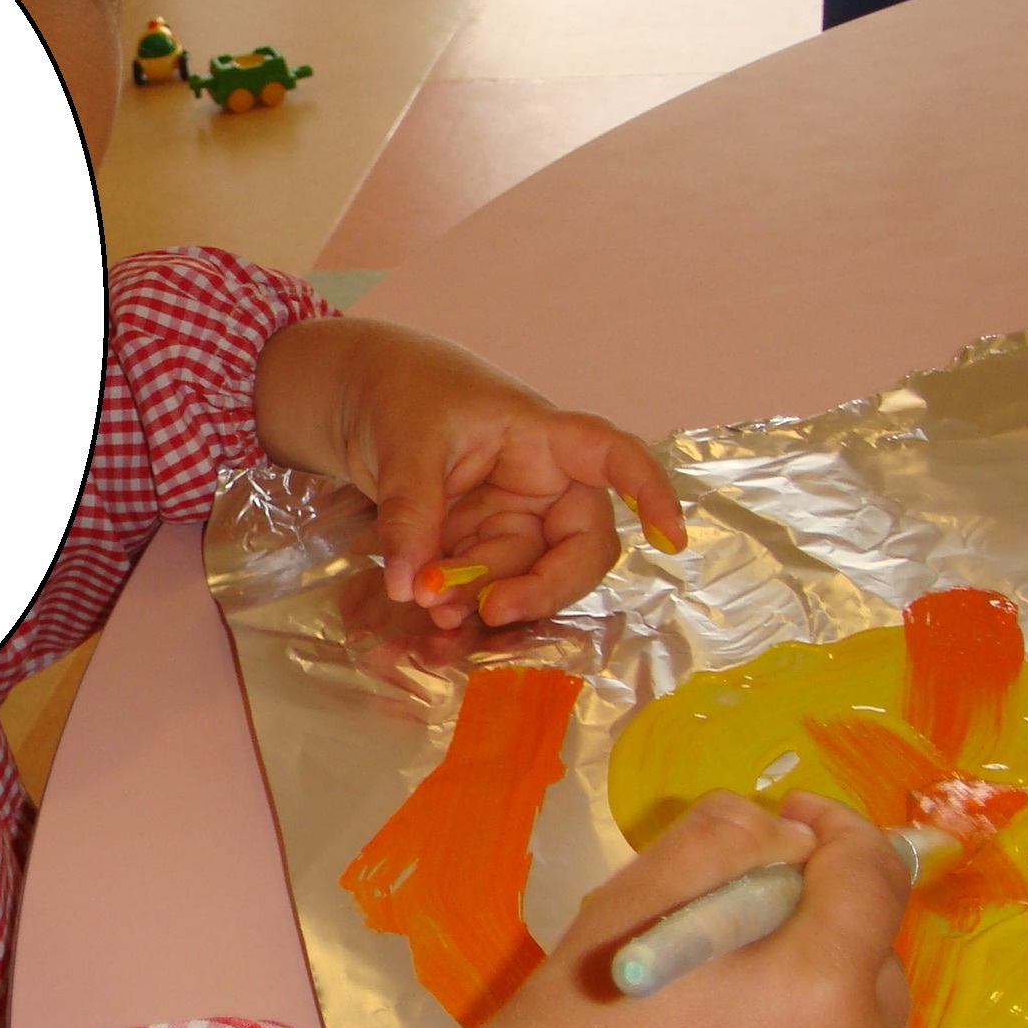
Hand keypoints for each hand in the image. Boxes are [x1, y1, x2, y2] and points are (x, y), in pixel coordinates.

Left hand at [254, 317, 683, 627]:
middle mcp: (541, 489)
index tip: (671, 538)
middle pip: (578, 549)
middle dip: (543, 586)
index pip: (612, 458)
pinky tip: (427, 634)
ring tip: (430, 610)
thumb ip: (411, 511)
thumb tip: (410, 585)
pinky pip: (481, 594)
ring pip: (524, 580)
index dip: (649, 493)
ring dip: (485, 603)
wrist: (357, 402)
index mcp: (544, 439)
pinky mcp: (473, 554)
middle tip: (492, 609)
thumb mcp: (406, 441)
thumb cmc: (401, 393)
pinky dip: (459, 615)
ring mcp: (508, 526)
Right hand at [399, 791, 910, 1027]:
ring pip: (860, 1024)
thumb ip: (721, 841)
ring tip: (722, 991)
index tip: (787, 819)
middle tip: (737, 912)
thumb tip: (784, 835)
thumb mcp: (629, 904)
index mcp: (817, 989)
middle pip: (877, 954)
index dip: (838, 829)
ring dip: (817, 986)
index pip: (876, 877)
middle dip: (826, 915)